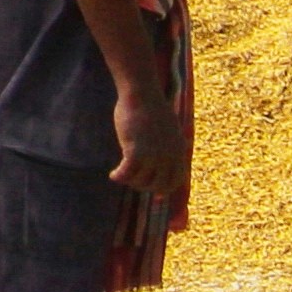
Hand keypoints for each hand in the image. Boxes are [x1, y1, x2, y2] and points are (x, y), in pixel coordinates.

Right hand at [109, 79, 188, 216]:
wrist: (142, 94)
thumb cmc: (150, 108)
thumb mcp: (166, 129)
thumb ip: (168, 145)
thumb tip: (162, 159)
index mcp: (179, 150)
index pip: (176, 180)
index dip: (165, 190)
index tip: (156, 197)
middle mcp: (169, 156)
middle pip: (158, 185)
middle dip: (144, 187)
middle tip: (131, 180)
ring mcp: (154, 155)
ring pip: (141, 182)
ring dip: (129, 181)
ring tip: (120, 174)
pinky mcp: (136, 151)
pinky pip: (127, 174)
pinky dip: (119, 177)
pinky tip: (112, 175)